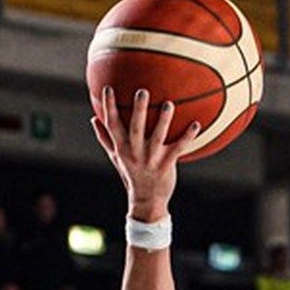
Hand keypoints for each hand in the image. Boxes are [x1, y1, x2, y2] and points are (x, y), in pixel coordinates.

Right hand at [91, 86, 198, 222]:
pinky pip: (178, 148)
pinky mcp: (166, 165)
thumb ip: (105, 138)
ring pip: (157, 137)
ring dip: (163, 120)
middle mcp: (135, 152)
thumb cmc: (131, 174)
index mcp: (122, 148)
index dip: (108, 107)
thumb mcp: (116, 157)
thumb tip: (93, 118)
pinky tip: (196, 124)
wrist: (146, 201)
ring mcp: (151, 159)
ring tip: (169, 104)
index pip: (112, 124)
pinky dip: (188, 136)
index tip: (107, 88)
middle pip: (135, 128)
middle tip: (142, 91)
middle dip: (138, 110)